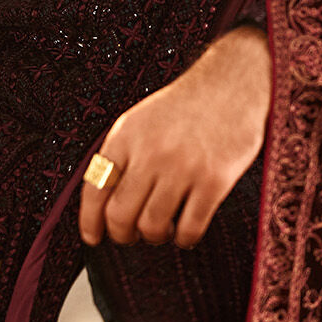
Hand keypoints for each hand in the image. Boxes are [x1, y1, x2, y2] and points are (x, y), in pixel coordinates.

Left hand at [79, 25, 271, 249]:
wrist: (232, 83)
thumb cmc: (185, 107)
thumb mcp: (140, 120)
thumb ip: (121, 156)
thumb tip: (102, 203)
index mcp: (126, 136)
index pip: (95, 188)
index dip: (89, 221)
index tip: (93, 237)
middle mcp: (151, 152)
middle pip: (120, 215)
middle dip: (122, 235)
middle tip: (131, 235)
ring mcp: (183, 167)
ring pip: (152, 227)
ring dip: (154, 236)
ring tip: (163, 228)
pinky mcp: (214, 180)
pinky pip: (189, 228)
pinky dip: (184, 238)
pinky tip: (186, 230)